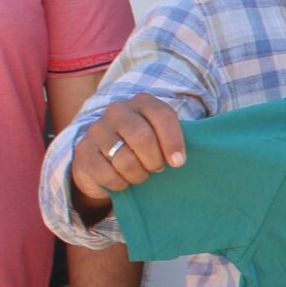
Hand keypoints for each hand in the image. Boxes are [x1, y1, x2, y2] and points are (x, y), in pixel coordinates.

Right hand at [71, 95, 188, 211]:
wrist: (103, 159)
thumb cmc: (143, 149)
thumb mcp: (162, 138)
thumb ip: (179, 138)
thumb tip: (202, 149)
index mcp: (142, 102)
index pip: (162, 115)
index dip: (173, 141)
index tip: (179, 162)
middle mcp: (117, 110)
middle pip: (143, 138)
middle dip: (154, 161)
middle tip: (157, 169)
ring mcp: (97, 130)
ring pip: (125, 159)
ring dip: (138, 175)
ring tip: (140, 175)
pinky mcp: (83, 151)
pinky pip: (107, 174)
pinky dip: (120, 184)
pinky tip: (122, 181)